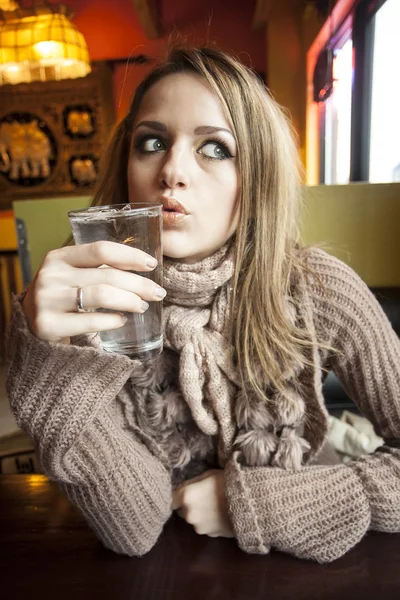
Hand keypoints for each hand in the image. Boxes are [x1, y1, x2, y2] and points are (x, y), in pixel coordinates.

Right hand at [22, 241, 165, 343]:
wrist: (29, 325)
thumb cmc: (62, 297)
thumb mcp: (71, 275)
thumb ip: (96, 269)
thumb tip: (143, 269)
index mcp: (59, 257)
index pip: (101, 250)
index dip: (130, 256)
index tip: (151, 264)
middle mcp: (51, 275)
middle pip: (107, 275)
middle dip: (139, 284)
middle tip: (158, 293)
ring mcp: (47, 300)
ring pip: (101, 295)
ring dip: (129, 300)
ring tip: (142, 306)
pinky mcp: (48, 325)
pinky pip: (89, 321)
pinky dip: (112, 320)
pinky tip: (122, 320)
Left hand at [172, 469, 234, 537]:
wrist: (249, 502)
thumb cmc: (227, 482)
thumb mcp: (207, 475)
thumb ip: (191, 484)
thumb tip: (182, 489)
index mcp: (185, 497)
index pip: (172, 499)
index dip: (177, 495)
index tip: (185, 492)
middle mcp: (189, 515)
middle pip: (182, 511)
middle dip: (189, 505)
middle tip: (202, 496)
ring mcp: (199, 527)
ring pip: (194, 519)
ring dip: (199, 514)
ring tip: (214, 505)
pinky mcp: (210, 535)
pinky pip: (205, 526)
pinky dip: (209, 521)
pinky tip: (220, 513)